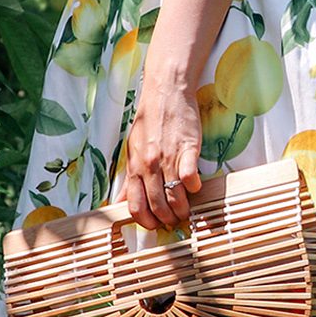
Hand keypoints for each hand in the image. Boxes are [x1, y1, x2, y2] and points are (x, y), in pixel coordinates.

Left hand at [123, 72, 202, 230]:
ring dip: (183, 209)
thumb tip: (119, 202)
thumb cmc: (149, 121)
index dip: (146, 222)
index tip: (155, 225)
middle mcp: (149, 166)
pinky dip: (194, 187)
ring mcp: (168, 158)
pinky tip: (196, 187)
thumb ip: (129, 179)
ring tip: (188, 211)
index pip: (136, 206)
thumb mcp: (132, 150)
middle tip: (175, 221)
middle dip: (167, 220)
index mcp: (135, 167)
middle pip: (157, 206)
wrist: (166, 91)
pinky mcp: (187, 148)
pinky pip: (190, 177)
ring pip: (174, 197)